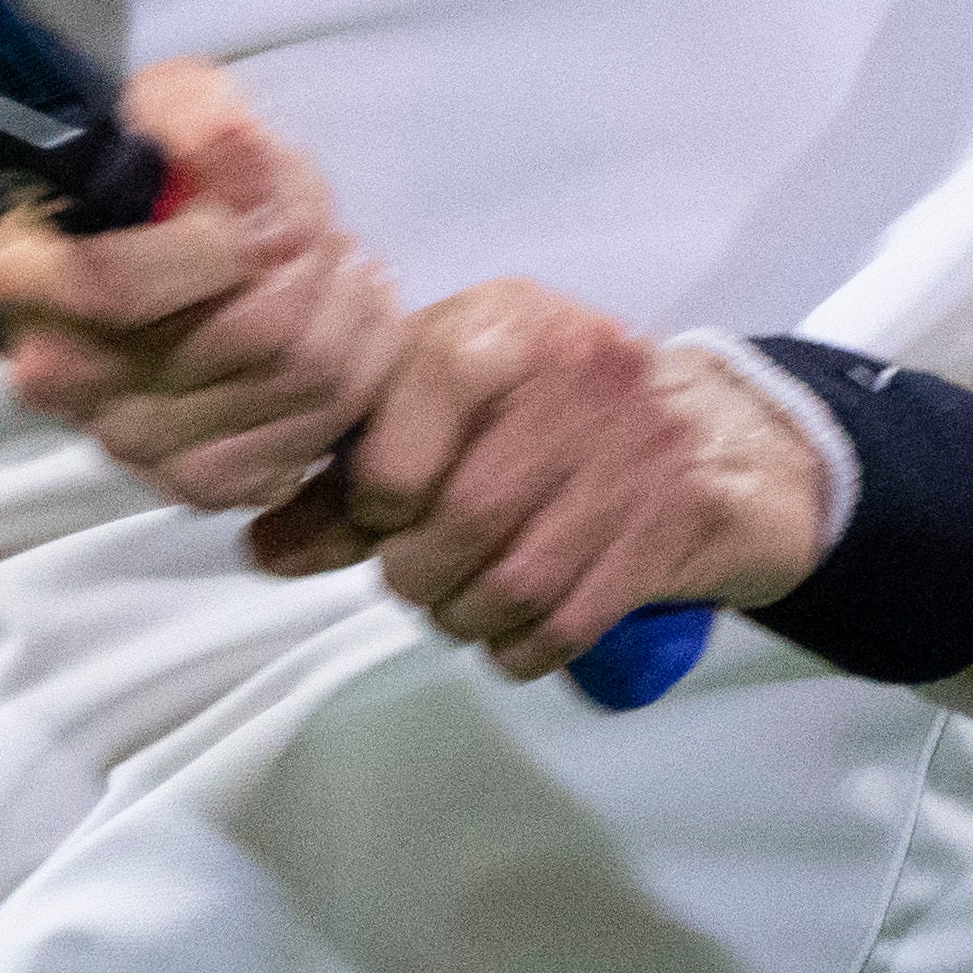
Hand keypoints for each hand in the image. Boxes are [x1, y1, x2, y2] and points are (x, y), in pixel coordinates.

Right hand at [0, 60, 400, 511]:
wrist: (152, 247)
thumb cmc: (152, 173)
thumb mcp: (164, 104)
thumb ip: (196, 116)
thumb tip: (238, 150)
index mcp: (17, 284)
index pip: (120, 286)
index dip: (222, 240)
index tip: (264, 195)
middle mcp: (61, 380)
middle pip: (244, 336)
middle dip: (309, 256)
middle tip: (315, 220)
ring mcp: (130, 444)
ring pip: (300, 380)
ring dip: (346, 303)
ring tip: (337, 258)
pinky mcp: (198, 483)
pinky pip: (316, 436)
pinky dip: (356, 368)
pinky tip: (343, 319)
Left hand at [244, 282, 830, 680]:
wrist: (712, 434)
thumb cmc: (546, 405)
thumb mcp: (447, 394)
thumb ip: (349, 469)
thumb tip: (260, 548)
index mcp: (500, 326)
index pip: (399, 441)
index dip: (372, 499)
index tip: (379, 509)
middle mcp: (573, 377)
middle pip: (454, 523)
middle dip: (414, 570)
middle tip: (414, 567)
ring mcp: (629, 457)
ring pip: (506, 585)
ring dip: (461, 614)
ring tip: (457, 595)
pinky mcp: (666, 533)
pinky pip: (560, 628)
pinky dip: (515, 646)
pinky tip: (508, 621)